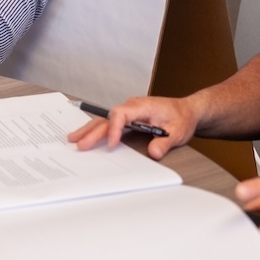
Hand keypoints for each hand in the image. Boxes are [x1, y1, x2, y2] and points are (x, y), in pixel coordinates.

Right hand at [67, 96, 196, 159]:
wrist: (187, 111)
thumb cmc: (181, 118)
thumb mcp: (178, 132)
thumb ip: (165, 142)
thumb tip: (154, 153)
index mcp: (143, 106)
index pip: (122, 113)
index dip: (115, 128)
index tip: (112, 144)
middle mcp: (132, 106)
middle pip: (108, 118)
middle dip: (93, 131)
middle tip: (79, 143)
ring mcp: (129, 111)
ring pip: (105, 119)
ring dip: (90, 129)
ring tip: (73, 138)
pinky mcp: (128, 117)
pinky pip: (110, 122)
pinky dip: (97, 129)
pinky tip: (86, 136)